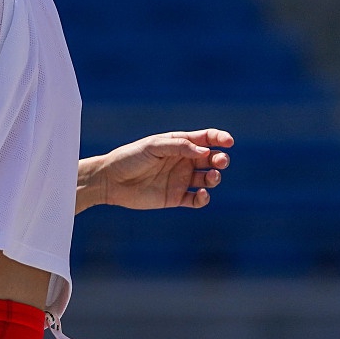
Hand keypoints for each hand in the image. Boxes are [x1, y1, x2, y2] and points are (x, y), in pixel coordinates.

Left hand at [83, 129, 231, 210]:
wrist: (111, 180)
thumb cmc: (131, 157)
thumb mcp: (154, 146)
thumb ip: (179, 147)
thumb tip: (205, 151)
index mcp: (179, 144)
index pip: (205, 139)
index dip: (219, 139)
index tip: (228, 142)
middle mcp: (183, 161)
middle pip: (211, 159)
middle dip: (220, 159)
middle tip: (220, 161)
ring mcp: (180, 179)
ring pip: (208, 179)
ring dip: (214, 177)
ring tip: (211, 177)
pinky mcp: (176, 197)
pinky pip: (197, 199)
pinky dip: (204, 198)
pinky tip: (202, 194)